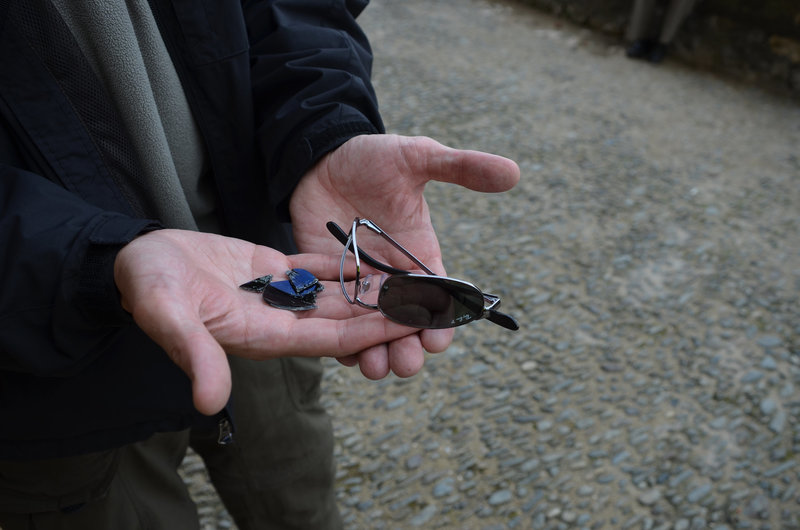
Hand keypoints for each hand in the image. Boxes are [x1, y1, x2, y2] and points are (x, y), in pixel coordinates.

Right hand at [114, 229, 422, 414]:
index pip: (333, 339)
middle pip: (347, 320)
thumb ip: (193, 354)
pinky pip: (318, 271)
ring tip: (417, 278)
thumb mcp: (167, 317)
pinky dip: (347, 267)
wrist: (136, 261)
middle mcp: (280, 320)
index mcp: (264, 335)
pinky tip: (377, 259)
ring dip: (375, 290)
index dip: (374, 332)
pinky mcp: (272, 272)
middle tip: (434, 299)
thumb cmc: (147, 288)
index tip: (414, 322)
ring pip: (338, 296)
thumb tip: (211, 404)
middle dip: (388, 312)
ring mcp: (279, 296)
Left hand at [289, 134, 519, 378]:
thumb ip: (460, 167)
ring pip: (372, 332)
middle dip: (409, 347)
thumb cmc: (372, 158)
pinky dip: (342, 344)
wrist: (321, 158)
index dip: (441, 321)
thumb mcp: (417, 157)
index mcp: (421, 257)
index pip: (438, 298)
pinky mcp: (328, 287)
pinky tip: (344, 357)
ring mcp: (359, 287)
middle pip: (406, 325)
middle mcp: (393, 279)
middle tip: (406, 362)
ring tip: (375, 366)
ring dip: (377, 353)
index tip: (438, 338)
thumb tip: (512, 172)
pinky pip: (336, 324)